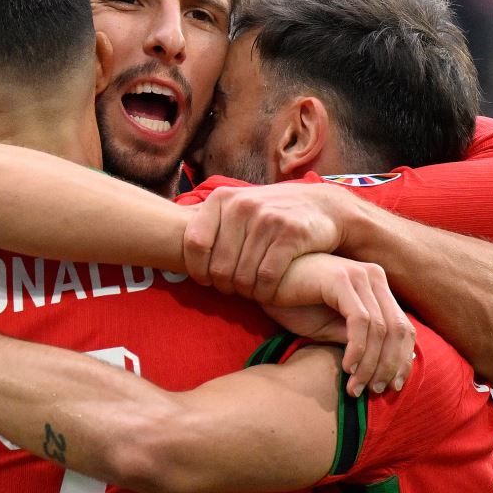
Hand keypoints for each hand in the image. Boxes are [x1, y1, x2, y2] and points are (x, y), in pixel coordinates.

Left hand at [182, 183, 354, 302]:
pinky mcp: (291, 235)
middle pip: (219, 267)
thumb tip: (168, 238)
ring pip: (242, 276)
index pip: (194, 244)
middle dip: (225, 286)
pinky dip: (266, 293)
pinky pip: (267, 279)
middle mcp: (243, 205)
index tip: (207, 280)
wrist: (325, 207)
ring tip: (251, 291)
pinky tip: (268, 293)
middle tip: (234, 290)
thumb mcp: (240, 205)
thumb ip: (211, 221)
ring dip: (246, 292)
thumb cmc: (273, 214)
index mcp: (223, 199)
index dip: (198, 269)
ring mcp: (268, 219)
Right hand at [269, 254, 415, 394]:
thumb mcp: (330, 326)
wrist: (262, 281)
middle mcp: (373, 277)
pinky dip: (357, 348)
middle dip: (389, 366)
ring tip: (356, 386)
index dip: (402, 359)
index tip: (393, 386)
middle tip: (376, 391)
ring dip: (370, 363)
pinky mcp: (340, 280)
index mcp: (376, 285)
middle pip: (398, 329)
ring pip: (380, 329)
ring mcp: (359, 276)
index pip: (403, 327)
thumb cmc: (293, 303)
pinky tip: (347, 367)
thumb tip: (385, 364)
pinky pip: (359, 321)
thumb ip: (359, 339)